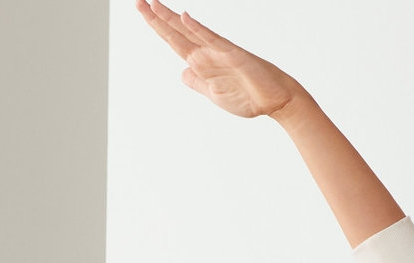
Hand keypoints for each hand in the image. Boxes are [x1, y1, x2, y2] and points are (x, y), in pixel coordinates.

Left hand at [136, 1, 304, 119]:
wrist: (275, 100)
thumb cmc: (249, 97)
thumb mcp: (214, 94)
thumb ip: (198, 83)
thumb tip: (183, 72)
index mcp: (201, 63)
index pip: (174, 41)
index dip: (158, 27)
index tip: (143, 11)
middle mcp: (207, 53)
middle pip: (176, 32)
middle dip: (156, 18)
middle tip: (138, 2)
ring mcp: (218, 52)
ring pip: (189, 32)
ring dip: (171, 19)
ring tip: (153, 4)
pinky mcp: (232, 54)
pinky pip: (212, 40)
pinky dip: (198, 29)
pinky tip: (185, 18)